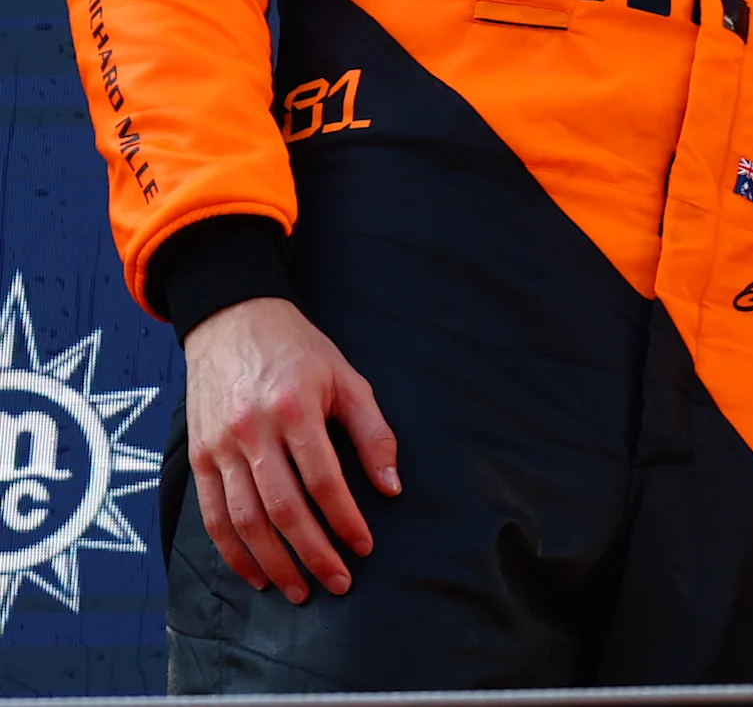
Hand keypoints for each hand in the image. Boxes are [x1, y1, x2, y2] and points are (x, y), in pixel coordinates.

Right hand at [181, 298, 399, 603]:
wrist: (233, 322)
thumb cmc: (300, 352)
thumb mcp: (348, 379)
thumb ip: (374, 432)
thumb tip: (392, 487)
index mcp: (295, 410)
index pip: (323, 481)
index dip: (345, 521)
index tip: (364, 547)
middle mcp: (252, 432)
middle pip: (282, 510)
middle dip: (312, 554)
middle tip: (338, 584)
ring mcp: (220, 447)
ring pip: (244, 520)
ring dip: (272, 563)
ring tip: (298, 591)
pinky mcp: (200, 456)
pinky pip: (212, 515)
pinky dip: (232, 551)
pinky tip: (254, 573)